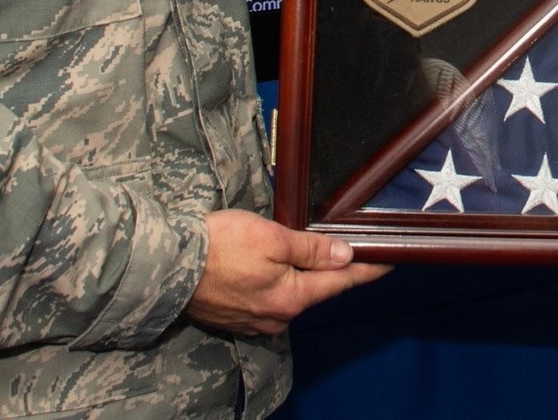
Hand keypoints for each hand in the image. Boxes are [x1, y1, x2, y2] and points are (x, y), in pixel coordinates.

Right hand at [184, 209, 389, 334]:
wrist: (166, 267)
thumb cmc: (218, 246)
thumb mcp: (271, 237)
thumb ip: (310, 249)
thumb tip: (344, 256)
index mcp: (291, 297)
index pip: (341, 282)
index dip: (368, 269)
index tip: (392, 261)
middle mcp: (277, 316)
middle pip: (317, 289)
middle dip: (333, 269)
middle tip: (352, 245)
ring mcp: (255, 320)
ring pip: (292, 293)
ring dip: (303, 274)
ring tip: (310, 250)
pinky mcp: (236, 316)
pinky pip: (269, 298)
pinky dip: (279, 281)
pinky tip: (273, 265)